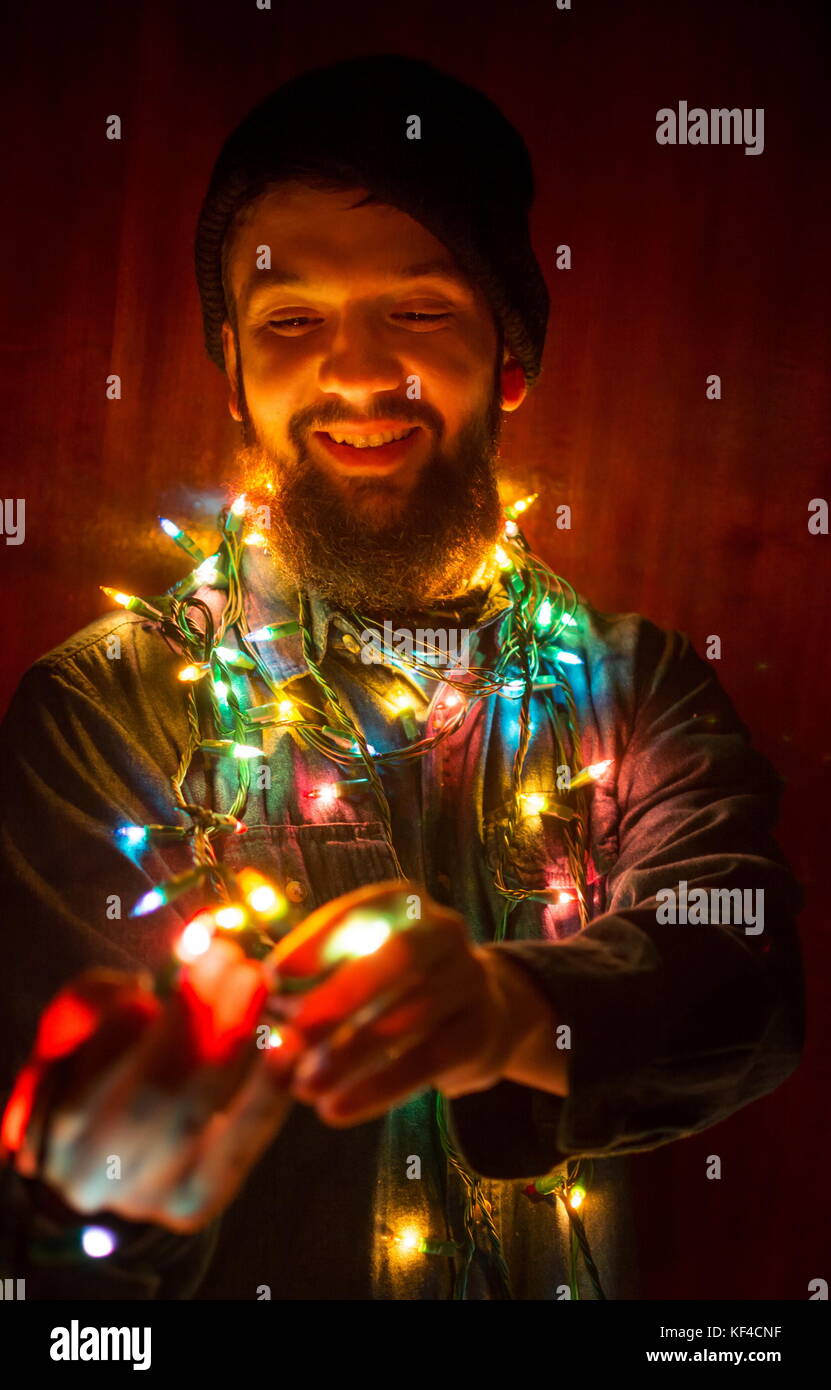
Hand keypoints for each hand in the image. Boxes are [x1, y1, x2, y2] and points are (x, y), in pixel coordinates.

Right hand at [2, 940, 301, 1232]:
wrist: (110, 1161)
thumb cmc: (97, 1072)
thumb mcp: (76, 1032)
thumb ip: (93, 1001)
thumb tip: (142, 981)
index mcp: (51, 1122)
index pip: (90, 1071)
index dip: (126, 1023)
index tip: (161, 977)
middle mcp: (91, 1171)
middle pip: (150, 1094)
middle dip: (196, 1019)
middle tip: (234, 962)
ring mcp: (144, 1195)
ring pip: (194, 1118)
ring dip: (235, 1043)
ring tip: (259, 985)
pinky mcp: (194, 1204)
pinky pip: (235, 1150)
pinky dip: (265, 1095)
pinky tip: (288, 1046)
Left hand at [267, 880, 550, 1126]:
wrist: (481, 1015)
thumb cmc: (394, 988)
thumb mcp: (360, 966)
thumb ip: (314, 980)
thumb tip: (258, 1006)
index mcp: (404, 903)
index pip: (359, 913)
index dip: (315, 943)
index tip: (271, 978)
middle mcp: (444, 930)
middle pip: (397, 957)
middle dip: (342, 995)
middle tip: (293, 1032)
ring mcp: (470, 979)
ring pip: (410, 1016)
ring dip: (351, 1054)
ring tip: (303, 1087)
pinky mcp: (480, 1032)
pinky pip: (427, 1061)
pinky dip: (377, 1088)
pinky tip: (335, 1109)